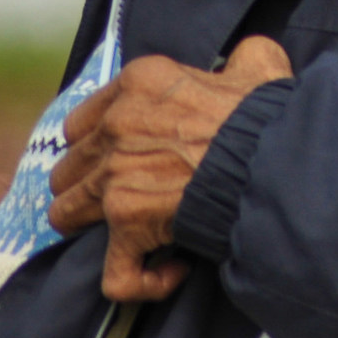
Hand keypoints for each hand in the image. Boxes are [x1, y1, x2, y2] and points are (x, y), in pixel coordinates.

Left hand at [48, 37, 292, 300]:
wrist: (271, 157)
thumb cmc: (264, 114)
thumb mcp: (257, 63)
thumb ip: (242, 57)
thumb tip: (245, 59)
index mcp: (138, 82)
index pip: (82, 120)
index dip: (95, 143)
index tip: (115, 158)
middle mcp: (115, 126)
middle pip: (69, 166)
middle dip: (87, 185)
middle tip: (120, 196)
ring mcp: (115, 178)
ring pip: (66, 213)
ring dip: (92, 227)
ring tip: (124, 236)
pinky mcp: (127, 223)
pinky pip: (114, 273)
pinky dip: (137, 281)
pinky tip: (168, 274)